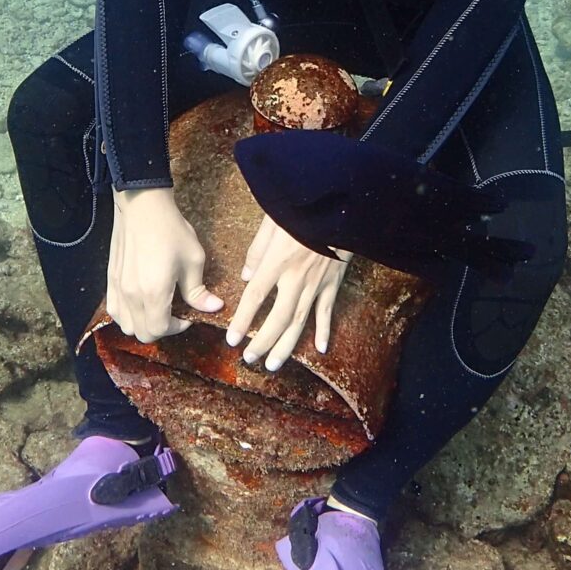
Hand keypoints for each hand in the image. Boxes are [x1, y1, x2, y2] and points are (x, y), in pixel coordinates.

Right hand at [108, 187, 222, 342]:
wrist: (143, 206)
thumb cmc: (171, 230)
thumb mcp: (193, 259)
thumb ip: (199, 291)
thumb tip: (213, 308)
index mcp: (154, 292)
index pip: (159, 330)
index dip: (176, 329)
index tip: (187, 316)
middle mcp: (132, 295)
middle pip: (142, 333)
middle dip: (161, 329)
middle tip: (174, 314)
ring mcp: (118, 288)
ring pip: (126, 326)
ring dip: (142, 325)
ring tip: (157, 310)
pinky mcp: (111, 280)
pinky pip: (114, 311)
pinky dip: (127, 315)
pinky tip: (140, 303)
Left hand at [225, 214, 350, 372]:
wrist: (338, 205)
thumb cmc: (300, 209)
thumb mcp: (271, 222)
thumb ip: (257, 251)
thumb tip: (246, 276)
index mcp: (277, 262)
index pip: (255, 297)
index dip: (242, 320)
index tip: (231, 339)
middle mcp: (296, 278)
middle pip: (277, 318)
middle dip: (263, 342)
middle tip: (250, 358)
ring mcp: (317, 283)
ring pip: (300, 321)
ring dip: (286, 346)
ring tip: (274, 364)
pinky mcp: (333, 282)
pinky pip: (327, 311)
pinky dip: (325, 330)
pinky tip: (321, 349)